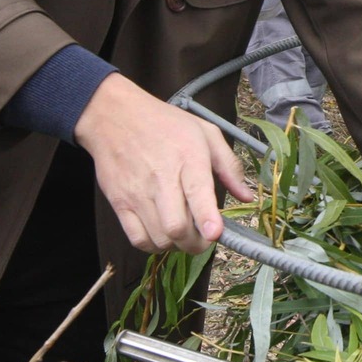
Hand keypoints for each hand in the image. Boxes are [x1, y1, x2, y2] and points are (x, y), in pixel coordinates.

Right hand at [73, 75, 255, 252]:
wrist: (115, 117)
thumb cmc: (165, 124)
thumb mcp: (206, 133)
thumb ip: (230, 166)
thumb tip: (247, 197)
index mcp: (188, 158)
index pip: (197, 193)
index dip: (206, 218)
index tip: (215, 234)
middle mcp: (161, 178)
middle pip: (177, 228)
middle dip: (196, 243)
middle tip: (204, 237)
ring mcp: (137, 193)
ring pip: (159, 238)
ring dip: (177, 245)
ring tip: (184, 234)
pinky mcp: (119, 203)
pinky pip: (137, 239)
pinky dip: (153, 245)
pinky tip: (162, 234)